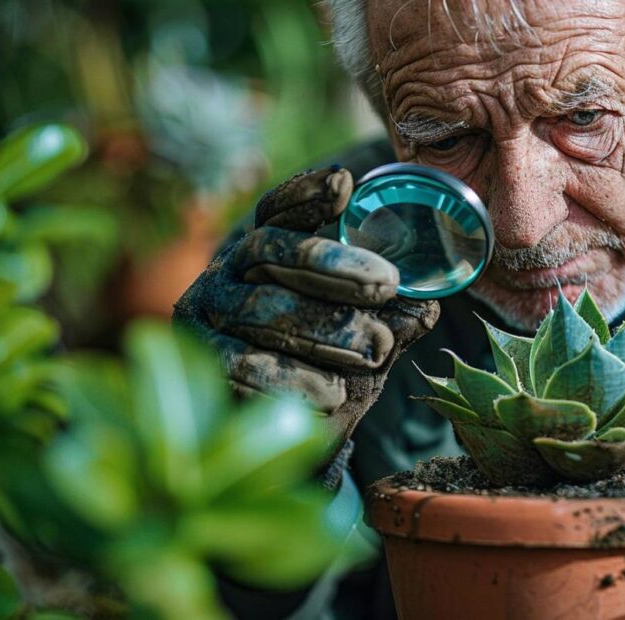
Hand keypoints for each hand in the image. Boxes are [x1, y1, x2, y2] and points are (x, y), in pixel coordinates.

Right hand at [173, 167, 439, 446]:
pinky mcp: (198, 368)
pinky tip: (330, 394)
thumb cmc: (327, 374)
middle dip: (331, 264)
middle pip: (269, 251)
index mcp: (263, 256)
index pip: (277, 214)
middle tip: (388, 281)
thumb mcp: (366, 344)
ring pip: (258, 310)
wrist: (285, 440)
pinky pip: (237, 367)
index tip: (344, 183)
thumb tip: (427, 306)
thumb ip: (392, 321)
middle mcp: (226, 277)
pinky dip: (289, 379)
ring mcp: (204, 319)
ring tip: (377, 351)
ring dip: (322, 329)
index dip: (305, 195)